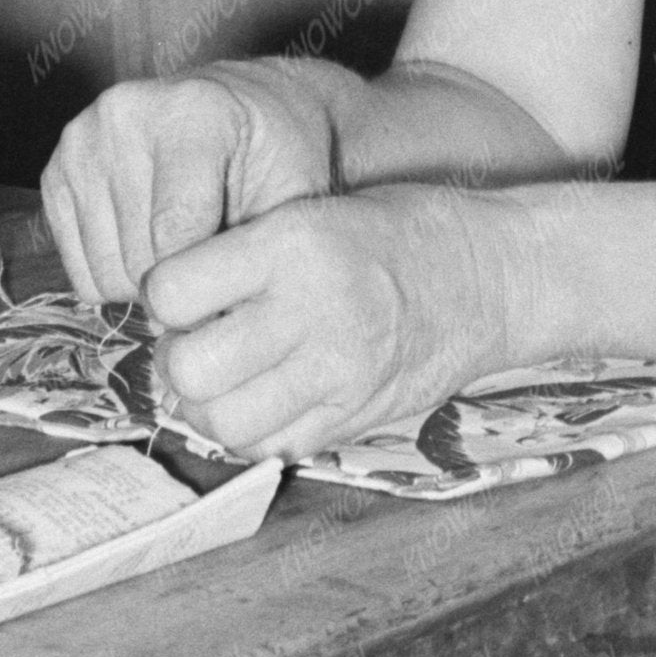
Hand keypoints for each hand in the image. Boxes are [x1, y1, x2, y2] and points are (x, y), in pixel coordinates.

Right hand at [40, 62, 346, 306]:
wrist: (248, 111)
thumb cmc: (279, 157)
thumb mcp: (296, 196)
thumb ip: (260, 254)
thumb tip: (211, 332)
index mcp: (192, 113)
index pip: (176, 232)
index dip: (206, 285)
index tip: (232, 299)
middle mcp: (124, 116)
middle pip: (139, 260)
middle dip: (182, 284)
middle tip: (214, 268)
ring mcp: (81, 142)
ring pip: (105, 274)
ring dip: (148, 285)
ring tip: (185, 254)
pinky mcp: (55, 172)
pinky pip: (78, 271)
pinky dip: (116, 275)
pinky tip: (150, 245)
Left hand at [129, 182, 510, 462]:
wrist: (492, 276)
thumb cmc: (395, 234)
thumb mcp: (312, 210)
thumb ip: (240, 258)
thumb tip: (168, 316)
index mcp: (293, 244)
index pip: (172, 290)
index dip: (164, 295)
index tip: (185, 293)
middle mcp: (314, 310)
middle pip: (191, 368)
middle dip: (178, 360)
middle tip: (198, 343)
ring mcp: (340, 371)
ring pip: (223, 422)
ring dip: (210, 406)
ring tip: (228, 380)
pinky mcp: (358, 414)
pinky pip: (273, 446)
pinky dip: (255, 431)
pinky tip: (269, 400)